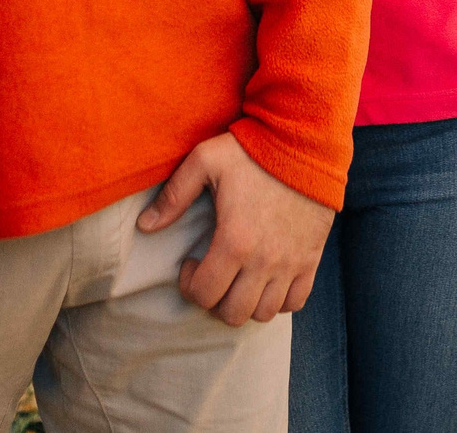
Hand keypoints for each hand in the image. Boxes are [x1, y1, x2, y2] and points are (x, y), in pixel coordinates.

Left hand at [135, 132, 332, 325]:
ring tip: (237, 280)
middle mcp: (264, 261)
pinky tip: (266, 281)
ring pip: (264, 314)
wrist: (304, 142)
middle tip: (211, 276)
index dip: (189, 285)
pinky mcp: (311, 260)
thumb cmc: (252, 151)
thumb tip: (145, 225)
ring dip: (245, 304)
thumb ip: (174, 195)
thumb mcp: (205, 161)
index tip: (190, 264)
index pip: (204, 293)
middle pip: (233, 313)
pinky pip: (295, 302)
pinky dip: (278, 301)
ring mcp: (291, 263)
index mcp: (235, 241)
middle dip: (214, 301)